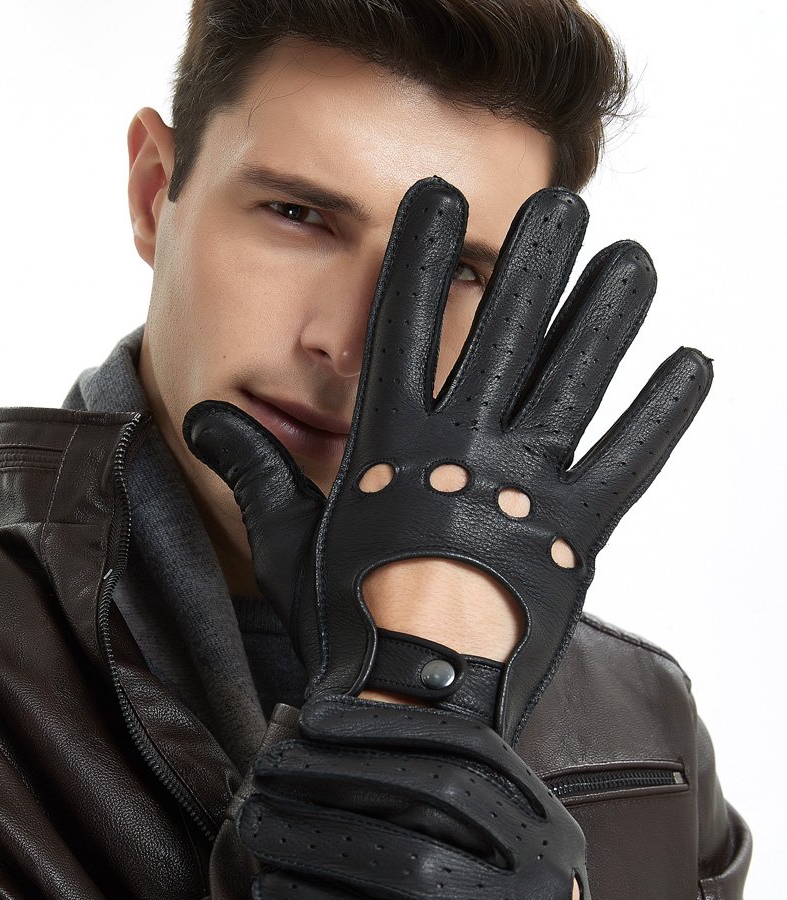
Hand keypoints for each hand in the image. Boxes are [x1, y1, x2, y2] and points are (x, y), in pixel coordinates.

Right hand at [184, 178, 710, 740]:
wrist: (413, 703)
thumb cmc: (346, 621)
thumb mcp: (285, 534)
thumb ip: (251, 465)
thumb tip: (205, 416)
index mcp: (392, 441)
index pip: (405, 321)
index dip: (422, 252)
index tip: (442, 195)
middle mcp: (464, 446)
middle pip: (505, 330)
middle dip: (533, 260)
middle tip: (561, 202)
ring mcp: (526, 486)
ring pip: (575, 378)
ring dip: (607, 314)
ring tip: (634, 257)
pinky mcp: (576, 531)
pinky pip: (629, 460)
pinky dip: (663, 412)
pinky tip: (694, 364)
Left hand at [238, 695, 592, 899]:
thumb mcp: (495, 856)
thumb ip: (450, 807)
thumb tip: (337, 739)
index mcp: (549, 827)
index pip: (468, 746)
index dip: (387, 725)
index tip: (312, 716)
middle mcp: (549, 875)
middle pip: (434, 793)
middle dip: (343, 770)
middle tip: (270, 765)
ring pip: (408, 863)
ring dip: (318, 836)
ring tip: (256, 823)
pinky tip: (271, 890)